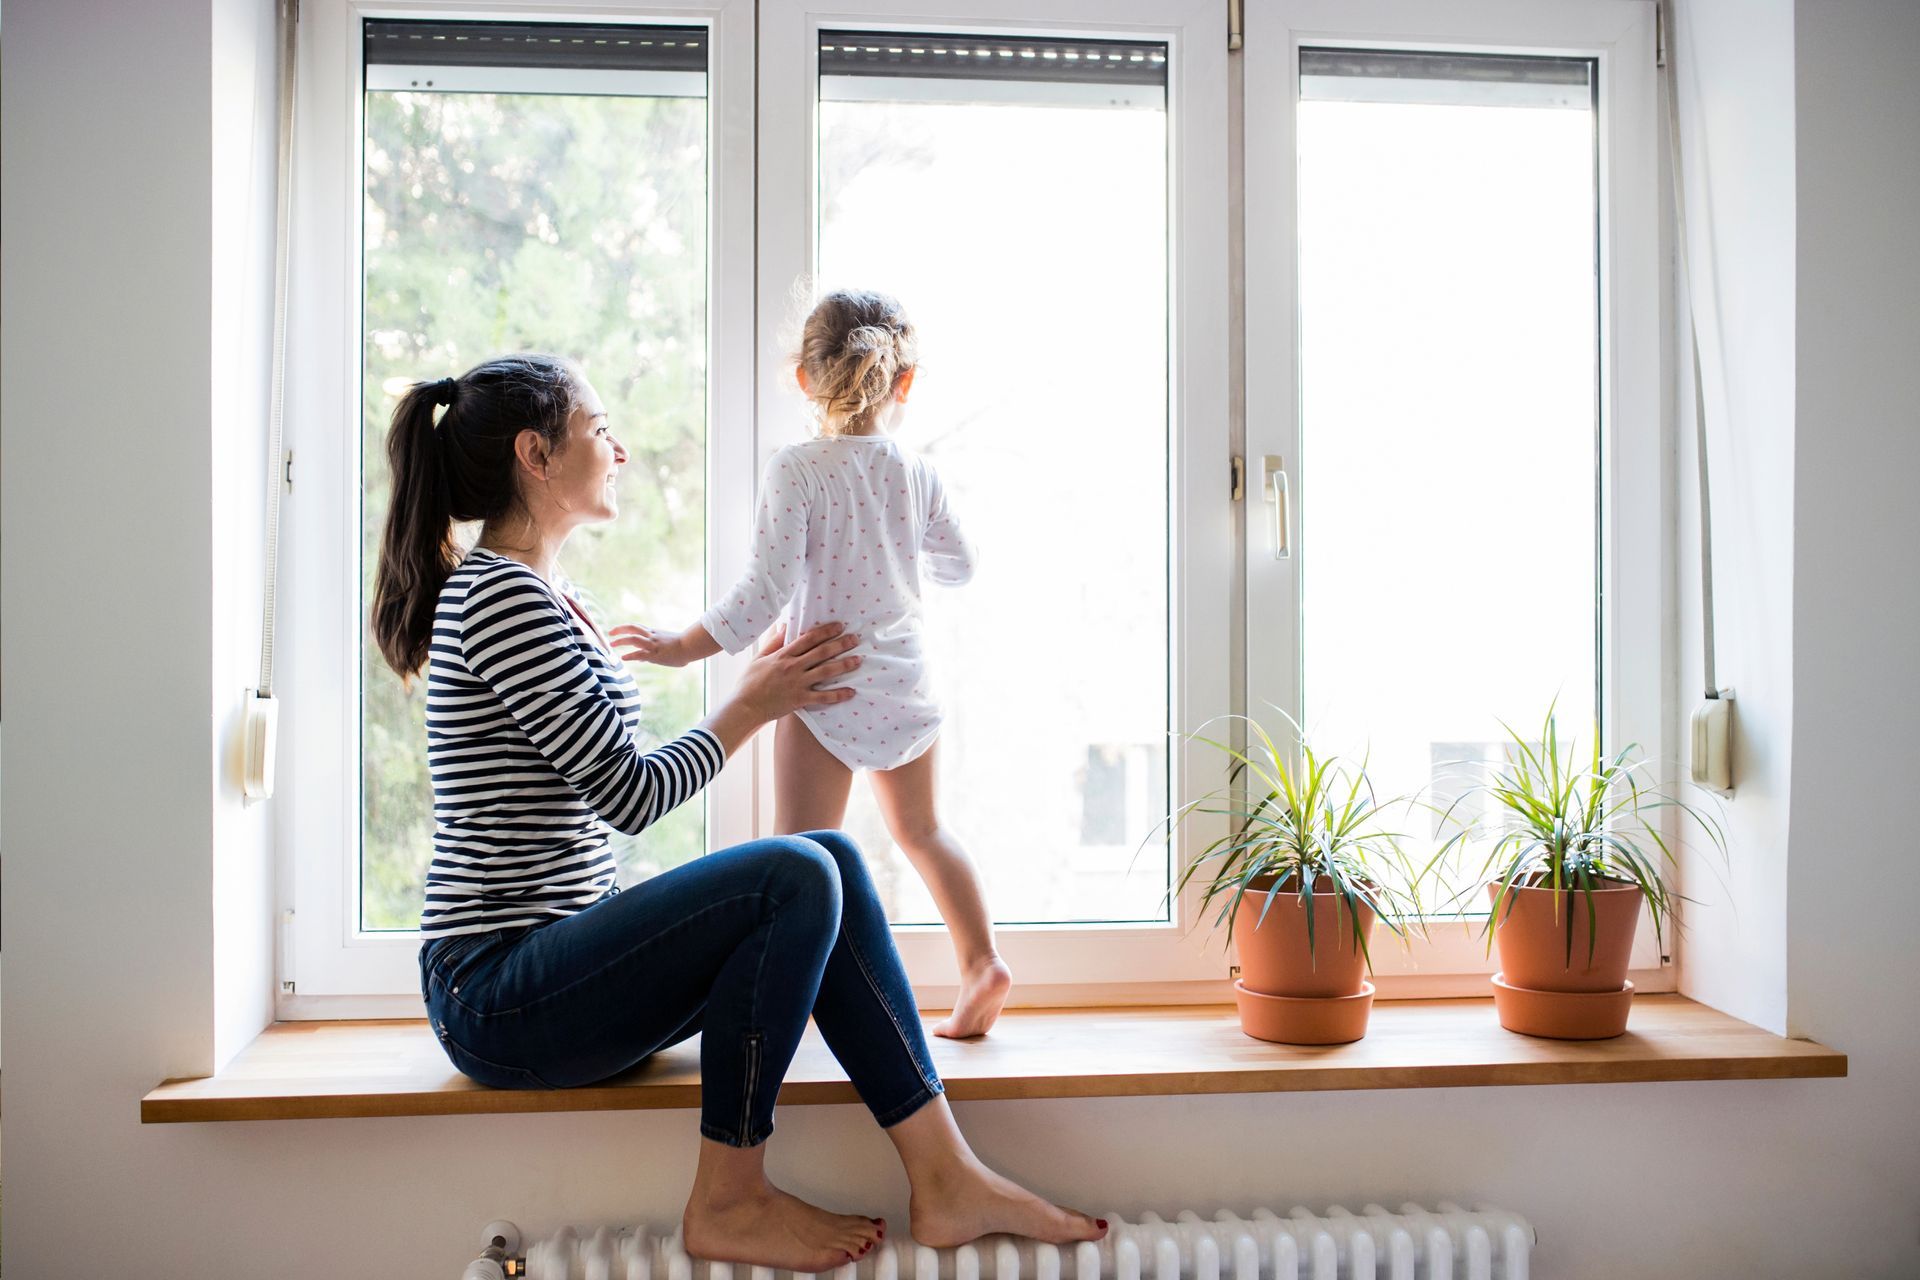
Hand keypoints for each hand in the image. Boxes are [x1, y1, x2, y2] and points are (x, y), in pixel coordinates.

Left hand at [610, 623, 716, 667]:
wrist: (691, 646)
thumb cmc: (683, 647)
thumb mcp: (666, 647)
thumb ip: (652, 652)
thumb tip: (641, 659)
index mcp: (655, 633)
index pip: (637, 627)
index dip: (626, 628)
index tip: (618, 631)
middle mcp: (652, 636)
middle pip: (632, 628)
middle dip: (620, 629)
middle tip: (610, 633)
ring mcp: (653, 644)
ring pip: (633, 638)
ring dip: (621, 640)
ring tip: (612, 645)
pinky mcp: (655, 654)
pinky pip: (639, 653)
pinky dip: (630, 655)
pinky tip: (623, 657)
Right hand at [731, 622, 861, 722]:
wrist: (745, 706)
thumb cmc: (749, 682)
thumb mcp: (759, 657)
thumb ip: (774, 641)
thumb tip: (786, 625)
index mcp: (783, 655)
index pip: (808, 639)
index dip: (825, 631)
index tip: (839, 626)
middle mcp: (793, 667)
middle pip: (821, 652)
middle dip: (840, 644)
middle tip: (855, 639)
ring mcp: (797, 684)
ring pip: (826, 672)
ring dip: (844, 665)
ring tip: (858, 660)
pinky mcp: (800, 700)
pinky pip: (823, 697)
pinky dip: (838, 695)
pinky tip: (851, 692)